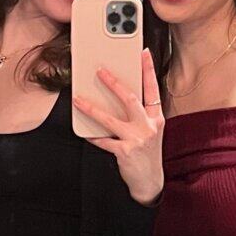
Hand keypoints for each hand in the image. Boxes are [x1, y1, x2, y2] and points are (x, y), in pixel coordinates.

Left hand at [72, 49, 164, 205]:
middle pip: (131, 99)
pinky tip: (84, 131)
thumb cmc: (147, 153)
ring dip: (92, 109)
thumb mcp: (151, 131)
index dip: (148, 70)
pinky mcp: (124, 152)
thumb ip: (141, 114)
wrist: (150, 181)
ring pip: (111, 119)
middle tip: (100, 71)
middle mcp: (148, 127)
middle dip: (114, 83)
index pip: (153, 89)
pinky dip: (93, 135)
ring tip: (78, 100)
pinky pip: (104, 140)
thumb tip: (121, 94)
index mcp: (156, 118)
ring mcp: (136, 139)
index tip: (143, 53)